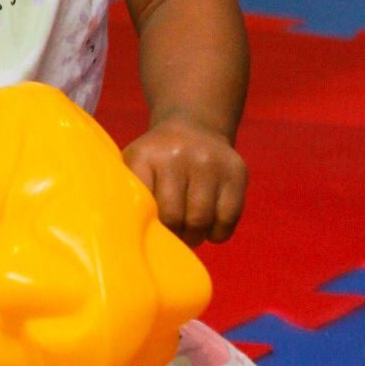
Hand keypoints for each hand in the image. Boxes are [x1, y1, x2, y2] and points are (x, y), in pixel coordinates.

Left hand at [122, 118, 246, 246]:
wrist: (194, 127)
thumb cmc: (156, 160)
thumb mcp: (134, 166)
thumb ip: (128, 195)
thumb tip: (128, 238)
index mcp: (144, 156)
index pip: (143, 205)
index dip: (147, 227)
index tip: (147, 233)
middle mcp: (178, 155)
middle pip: (174, 217)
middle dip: (173, 236)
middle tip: (172, 238)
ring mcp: (210, 162)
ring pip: (202, 220)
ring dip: (195, 236)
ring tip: (189, 234)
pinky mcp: (236, 172)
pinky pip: (228, 218)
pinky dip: (217, 232)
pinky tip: (209, 227)